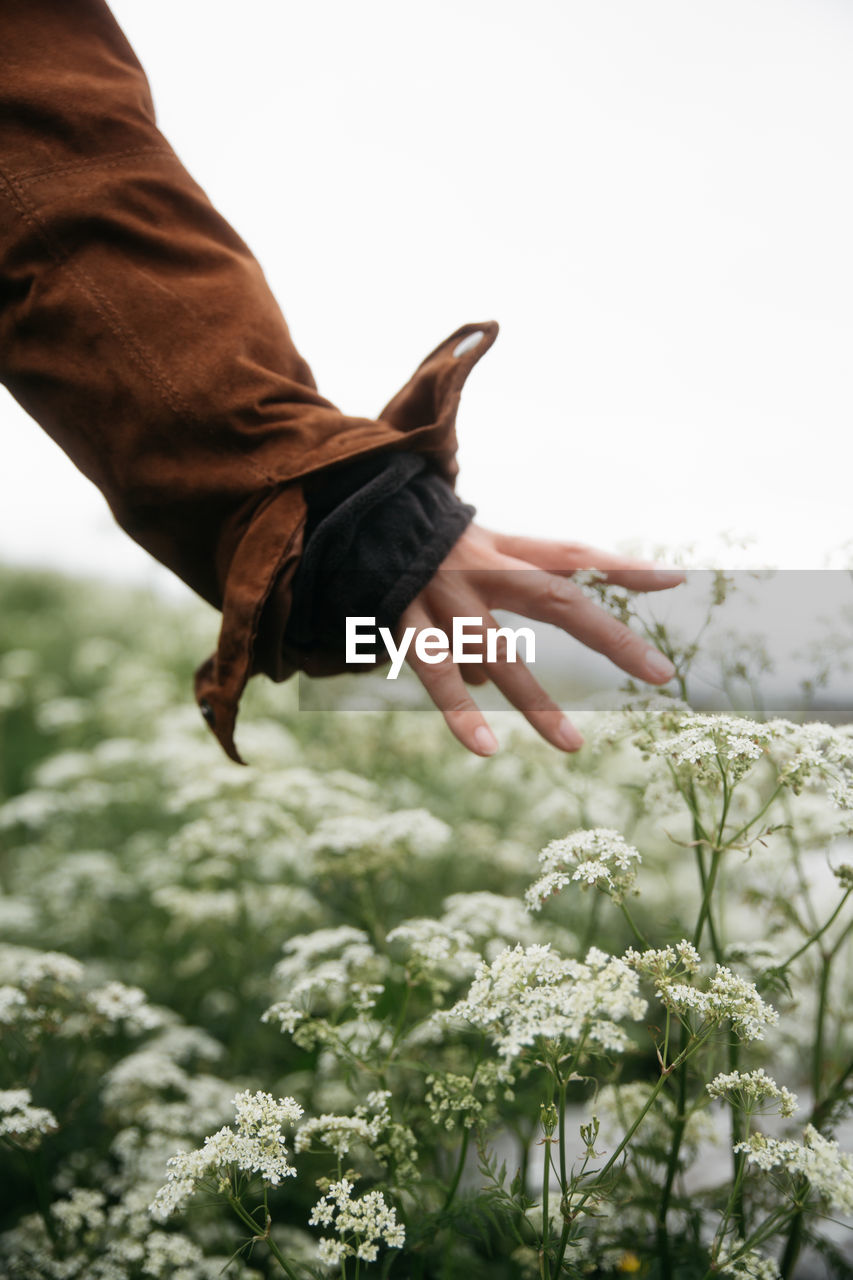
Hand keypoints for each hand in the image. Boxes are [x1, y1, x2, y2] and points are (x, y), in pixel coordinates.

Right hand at [399, 523, 683, 755]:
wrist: (342, 518)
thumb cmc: (410, 549)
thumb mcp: (454, 561)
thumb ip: (474, 615)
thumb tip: (480, 679)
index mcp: (498, 549)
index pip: (571, 553)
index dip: (620, 566)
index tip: (674, 580)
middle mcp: (480, 568)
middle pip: (557, 599)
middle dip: (608, 636)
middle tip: (659, 673)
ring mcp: (444, 595)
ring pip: (498, 652)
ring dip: (536, 701)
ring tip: (573, 745)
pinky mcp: (404, 620)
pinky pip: (436, 674)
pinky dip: (460, 713)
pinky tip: (485, 749)